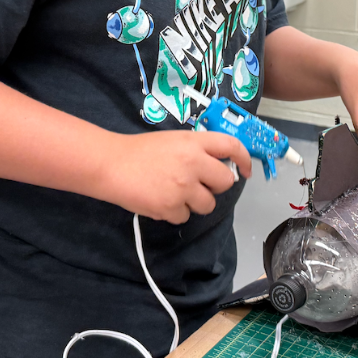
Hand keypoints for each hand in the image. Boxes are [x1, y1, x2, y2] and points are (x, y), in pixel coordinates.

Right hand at [104, 130, 252, 223]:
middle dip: (216, 186)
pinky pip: (185, 216)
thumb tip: (217, 167)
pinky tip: (160, 200)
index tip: (247, 170)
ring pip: (208, 204)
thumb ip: (196, 151)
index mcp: (194, 142)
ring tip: (174, 192)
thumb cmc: (139, 150)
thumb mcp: (173, 141)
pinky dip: (175, 212)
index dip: (245, 159)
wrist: (111, 165)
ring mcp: (183, 187)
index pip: (231, 147)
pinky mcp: (171, 208)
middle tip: (199, 184)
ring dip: (195, 202)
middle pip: (226, 182)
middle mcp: (193, 164)